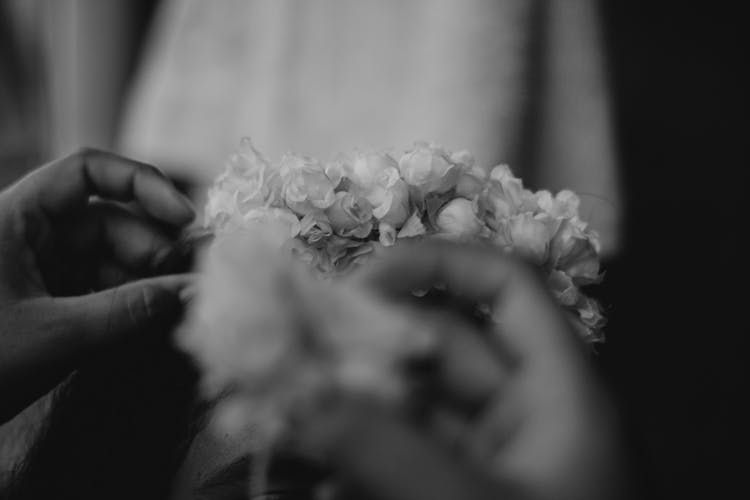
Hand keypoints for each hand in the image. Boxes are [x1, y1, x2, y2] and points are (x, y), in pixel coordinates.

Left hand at [0, 149, 194, 423]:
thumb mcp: (57, 335)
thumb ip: (131, 311)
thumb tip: (195, 292)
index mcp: (17, 217)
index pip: (88, 170)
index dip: (143, 184)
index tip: (185, 217)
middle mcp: (30, 234)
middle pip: (111, 221)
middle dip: (154, 250)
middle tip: (194, 283)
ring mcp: (39, 269)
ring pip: (110, 259)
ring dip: (146, 281)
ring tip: (178, 308)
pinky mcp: (45, 301)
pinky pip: (99, 288)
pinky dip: (128, 301)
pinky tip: (153, 320)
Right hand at [298, 242, 625, 499]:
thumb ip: (384, 450)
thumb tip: (295, 394)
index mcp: (557, 392)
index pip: (505, 288)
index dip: (435, 266)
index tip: (355, 284)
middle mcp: (522, 414)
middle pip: (439, 346)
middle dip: (363, 346)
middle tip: (283, 355)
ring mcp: (486, 460)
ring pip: (408, 406)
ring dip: (347, 407)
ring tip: (278, 415)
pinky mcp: (453, 495)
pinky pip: (398, 457)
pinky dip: (355, 458)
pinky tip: (309, 475)